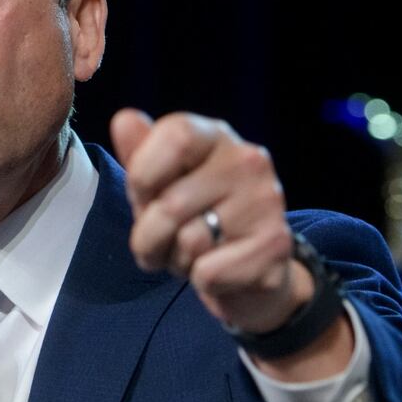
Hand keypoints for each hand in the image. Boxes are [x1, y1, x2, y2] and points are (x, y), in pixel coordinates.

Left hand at [109, 108, 307, 333]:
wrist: (248, 270)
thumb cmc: (194, 217)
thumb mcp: (158, 184)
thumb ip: (139, 154)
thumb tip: (125, 119)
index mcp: (214, 136)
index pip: (175, 136)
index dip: (144, 175)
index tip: (142, 197)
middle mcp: (248, 160)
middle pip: (171, 203)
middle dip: (148, 236)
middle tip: (163, 242)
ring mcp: (267, 202)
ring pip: (189, 242)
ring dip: (176, 261)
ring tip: (193, 255)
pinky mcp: (276, 246)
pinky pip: (209, 273)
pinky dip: (202, 282)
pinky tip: (218, 272)